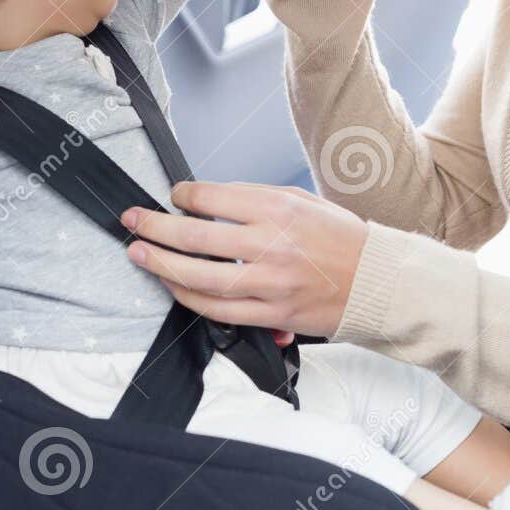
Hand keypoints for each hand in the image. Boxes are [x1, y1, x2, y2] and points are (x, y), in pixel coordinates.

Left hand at [120, 181, 369, 337]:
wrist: (376, 280)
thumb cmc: (340, 238)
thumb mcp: (301, 199)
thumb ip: (254, 199)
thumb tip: (207, 201)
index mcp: (278, 209)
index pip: (211, 198)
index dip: (182, 196)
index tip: (174, 196)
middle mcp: (271, 245)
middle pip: (194, 237)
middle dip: (154, 228)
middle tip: (133, 221)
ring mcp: (270, 283)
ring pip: (200, 278)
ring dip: (162, 265)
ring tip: (140, 255)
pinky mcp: (272, 314)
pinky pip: (219, 310)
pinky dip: (190, 297)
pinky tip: (174, 285)